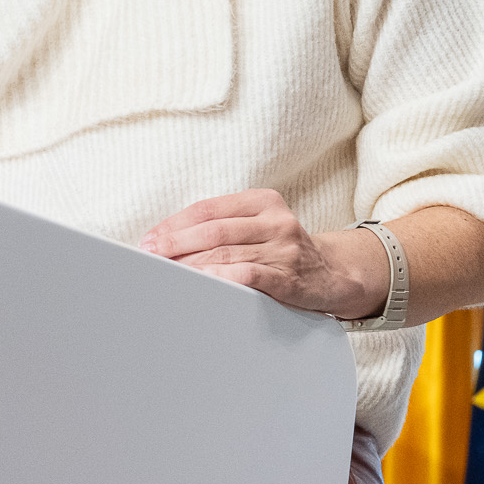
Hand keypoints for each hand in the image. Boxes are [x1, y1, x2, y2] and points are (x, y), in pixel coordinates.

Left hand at [141, 189, 387, 317]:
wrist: (333, 275)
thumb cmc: (281, 250)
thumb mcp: (257, 226)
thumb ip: (220, 228)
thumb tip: (165, 240)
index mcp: (262, 201)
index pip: (208, 209)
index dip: (174, 225)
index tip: (150, 239)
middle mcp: (276, 221)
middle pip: (213, 230)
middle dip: (175, 244)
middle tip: (150, 256)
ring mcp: (286, 248)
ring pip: (227, 253)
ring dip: (191, 264)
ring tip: (166, 272)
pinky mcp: (291, 277)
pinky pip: (251, 274)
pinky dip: (224, 277)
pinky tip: (204, 281)